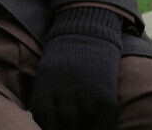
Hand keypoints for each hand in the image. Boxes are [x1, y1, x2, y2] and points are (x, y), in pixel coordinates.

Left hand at [30, 7, 122, 129]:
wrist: (88, 31)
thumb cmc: (65, 56)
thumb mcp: (46, 74)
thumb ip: (46, 100)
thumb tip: (51, 126)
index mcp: (46, 88)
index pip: (45, 122)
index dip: (52, 127)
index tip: (58, 125)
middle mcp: (65, 94)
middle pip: (66, 126)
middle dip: (69, 127)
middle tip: (73, 121)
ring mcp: (87, 96)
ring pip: (84, 127)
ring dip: (84, 125)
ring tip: (85, 118)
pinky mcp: (106, 97)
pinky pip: (104, 124)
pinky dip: (101, 126)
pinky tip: (100, 121)